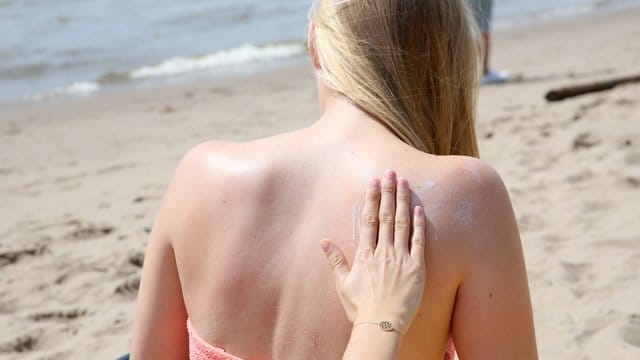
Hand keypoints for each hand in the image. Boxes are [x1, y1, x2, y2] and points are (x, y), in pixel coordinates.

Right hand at [321, 170, 426, 334]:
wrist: (381, 326)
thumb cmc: (360, 308)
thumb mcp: (342, 284)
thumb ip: (335, 260)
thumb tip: (323, 241)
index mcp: (365, 254)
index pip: (367, 219)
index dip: (371, 198)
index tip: (373, 182)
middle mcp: (382, 252)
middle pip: (385, 215)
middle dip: (388, 192)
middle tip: (391, 172)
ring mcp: (400, 258)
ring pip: (401, 223)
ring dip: (403, 201)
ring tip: (405, 182)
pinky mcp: (416, 268)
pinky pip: (418, 241)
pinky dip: (419, 224)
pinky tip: (419, 209)